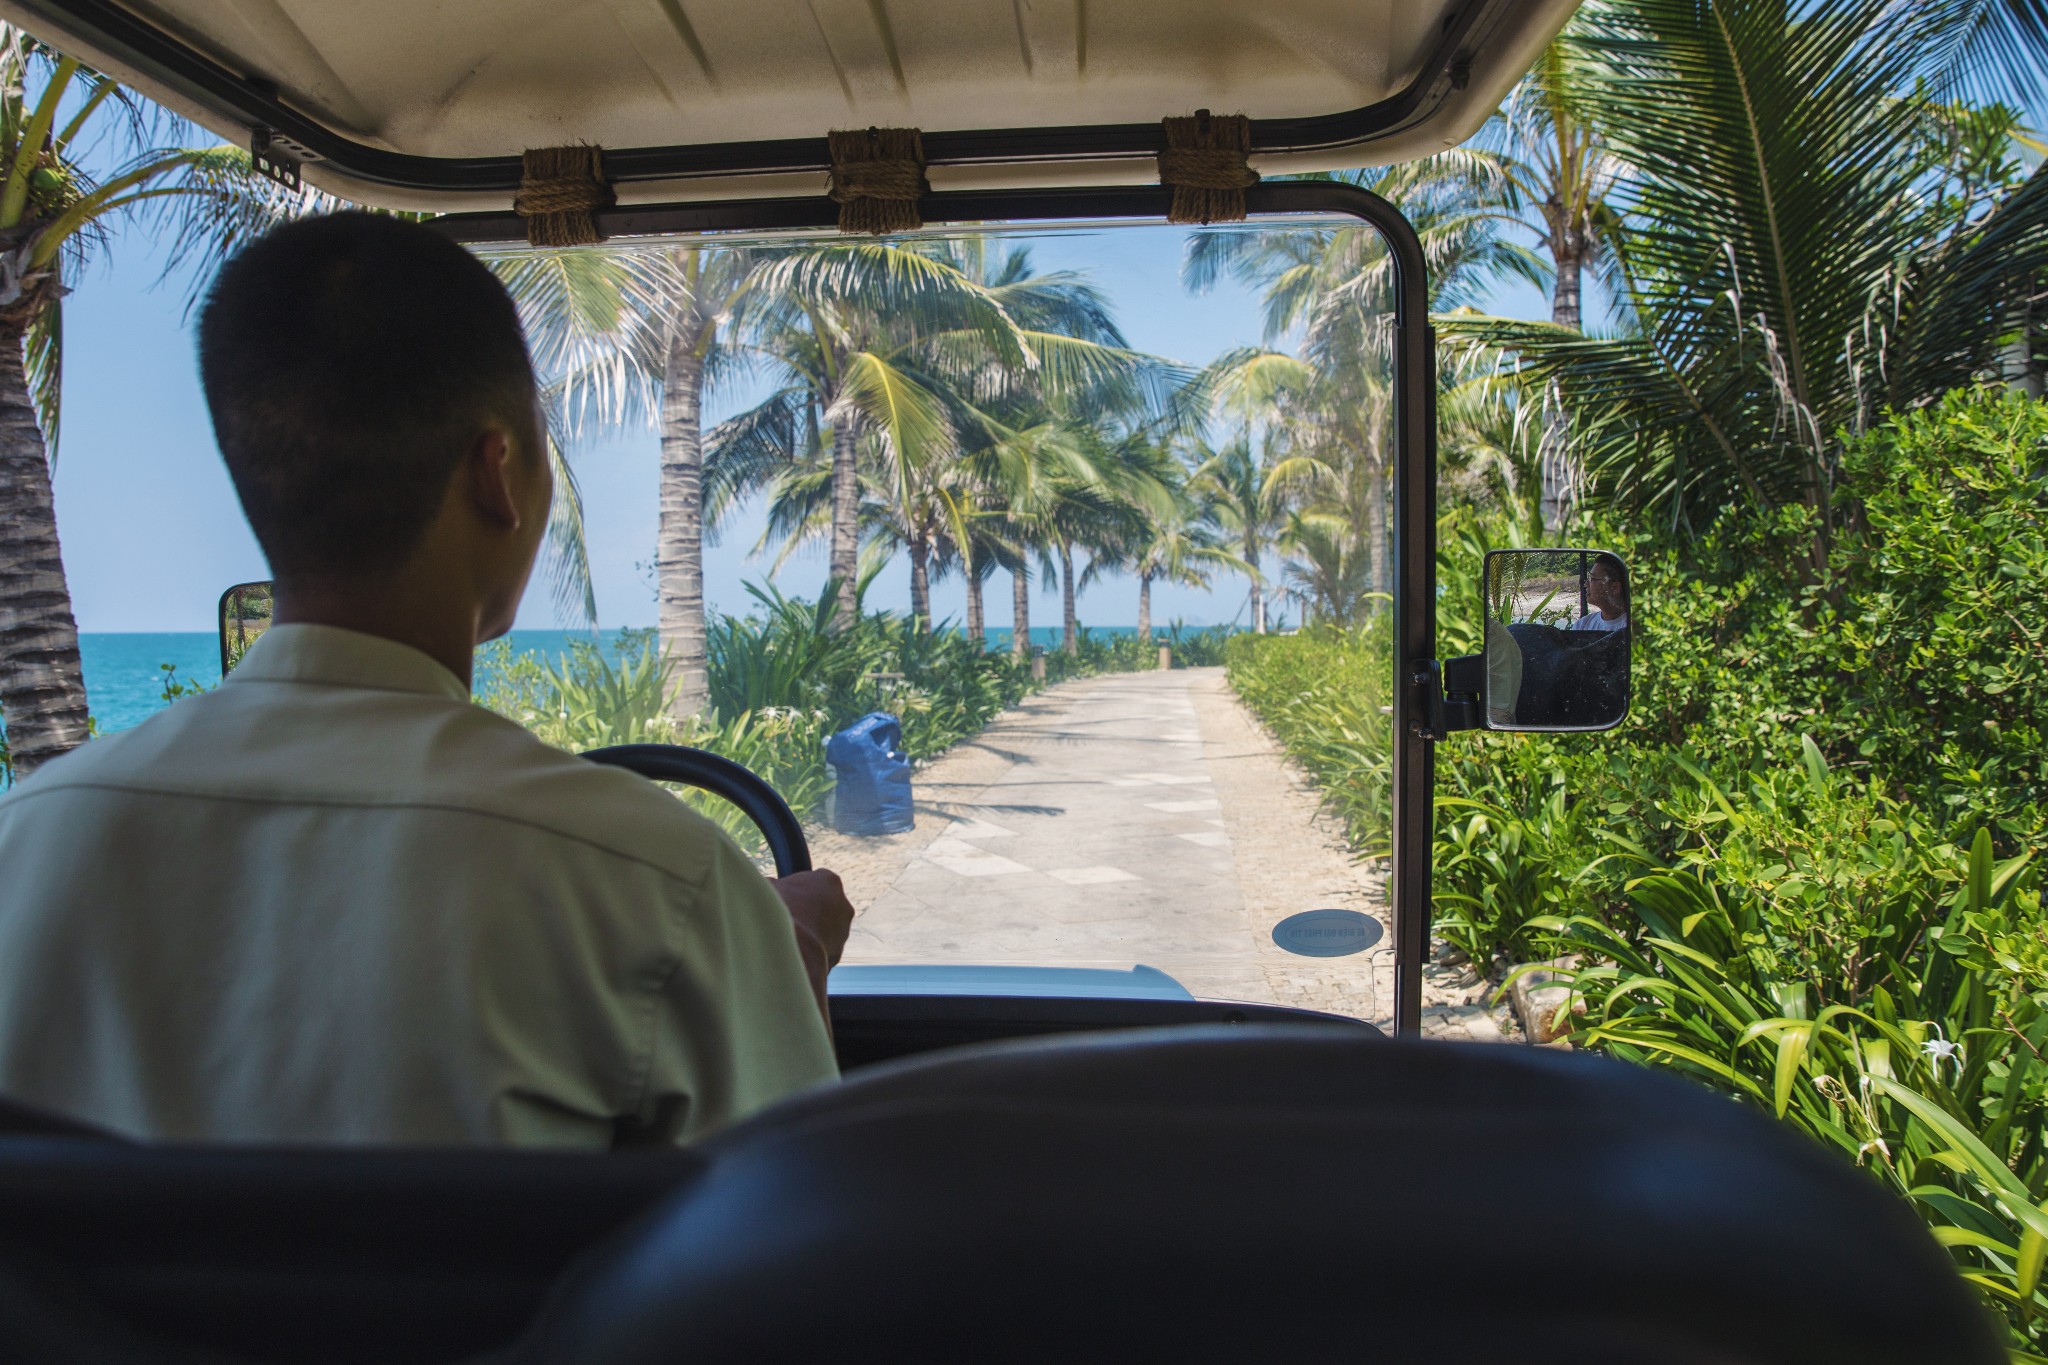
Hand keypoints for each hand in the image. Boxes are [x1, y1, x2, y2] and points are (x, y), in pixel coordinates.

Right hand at [771, 869, 855, 1025]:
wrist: (785, 947)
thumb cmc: (773, 911)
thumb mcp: (765, 887)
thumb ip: (773, 887)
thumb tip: (764, 891)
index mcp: (828, 881)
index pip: (815, 881)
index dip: (796, 891)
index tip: (782, 898)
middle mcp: (842, 904)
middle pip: (822, 906)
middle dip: (806, 913)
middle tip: (782, 920)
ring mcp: (843, 931)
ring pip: (823, 930)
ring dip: (808, 935)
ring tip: (784, 940)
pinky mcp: (837, 955)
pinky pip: (821, 952)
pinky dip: (808, 954)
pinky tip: (791, 954)